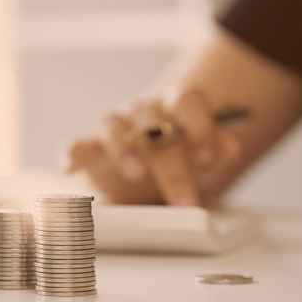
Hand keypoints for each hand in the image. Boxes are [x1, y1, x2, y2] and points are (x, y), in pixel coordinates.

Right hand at [66, 90, 240, 205]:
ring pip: (111, 124)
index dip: (199, 126)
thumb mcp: (202, 157)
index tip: (207, 157)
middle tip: (184, 200)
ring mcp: (114, 127)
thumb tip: (231, 147)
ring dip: (124, 148)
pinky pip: (75, 146)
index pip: (188, 100)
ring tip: (136, 174)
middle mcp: (143, 110)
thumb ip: (215, 148)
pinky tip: (71, 170)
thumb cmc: (177, 158)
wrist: (145, 171)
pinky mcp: (89, 148)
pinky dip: (72, 156)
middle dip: (171, 164)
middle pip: (153, 122)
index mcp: (175, 105)